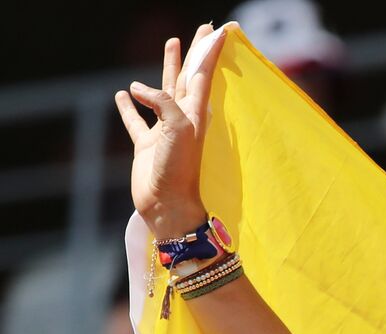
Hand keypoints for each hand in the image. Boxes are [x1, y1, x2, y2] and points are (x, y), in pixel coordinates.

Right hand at [115, 25, 225, 235]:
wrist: (168, 205)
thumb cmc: (179, 169)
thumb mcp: (177, 129)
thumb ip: (162, 103)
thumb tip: (134, 89)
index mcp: (195, 113)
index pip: (202, 73)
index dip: (209, 51)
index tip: (217, 30)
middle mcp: (182, 118)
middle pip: (188, 76)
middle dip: (194, 53)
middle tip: (201, 31)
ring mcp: (164, 130)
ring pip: (163, 91)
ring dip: (166, 69)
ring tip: (170, 46)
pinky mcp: (146, 145)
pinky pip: (136, 120)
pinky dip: (129, 107)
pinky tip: (122, 94)